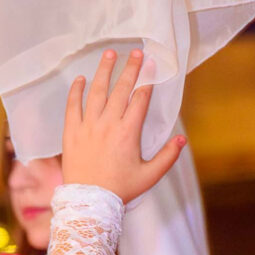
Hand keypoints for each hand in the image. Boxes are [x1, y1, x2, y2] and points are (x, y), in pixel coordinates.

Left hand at [59, 49, 187, 201]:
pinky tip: (81, 78)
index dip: (147, 80)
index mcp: (128, 133)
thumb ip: (168, 156)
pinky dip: (76, 91)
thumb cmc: (120, 190)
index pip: (140, 99)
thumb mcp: (150, 176)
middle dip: (130, 68)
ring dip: (104, 71)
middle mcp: (108, 125)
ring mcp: (88, 126)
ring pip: (97, 92)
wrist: (89, 203)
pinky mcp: (71, 132)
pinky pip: (72, 106)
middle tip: (136, 52)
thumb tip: (182, 139)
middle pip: (121, 89)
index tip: (151, 65)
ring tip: (109, 54)